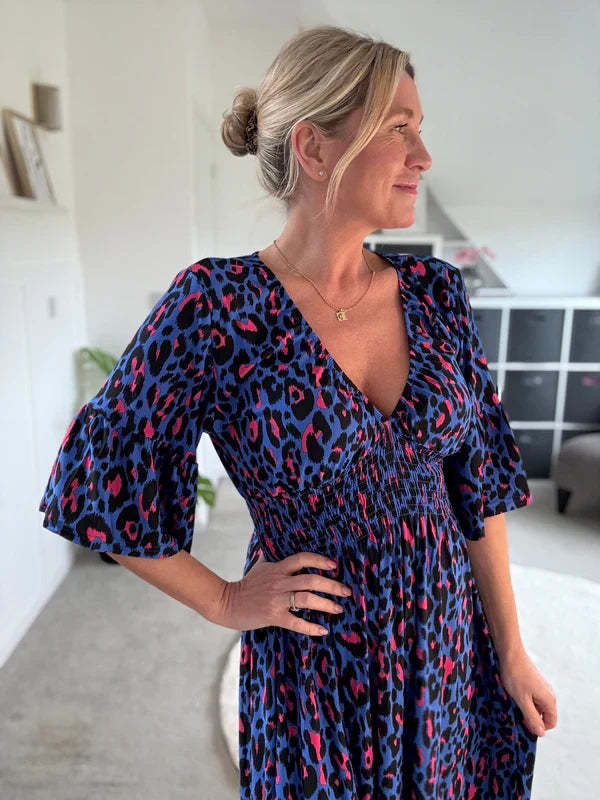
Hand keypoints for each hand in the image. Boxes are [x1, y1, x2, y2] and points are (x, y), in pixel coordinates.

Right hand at [220, 550, 351, 636]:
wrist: (227, 603)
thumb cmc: (245, 585)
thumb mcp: (259, 566)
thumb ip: (270, 557)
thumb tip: (272, 546)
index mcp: (278, 568)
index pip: (302, 559)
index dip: (320, 560)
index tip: (334, 565)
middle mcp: (280, 581)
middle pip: (311, 579)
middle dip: (332, 585)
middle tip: (346, 591)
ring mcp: (277, 599)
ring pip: (307, 599)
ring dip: (326, 604)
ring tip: (339, 609)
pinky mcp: (273, 616)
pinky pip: (296, 622)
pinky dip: (311, 627)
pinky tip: (323, 630)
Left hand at [498, 648, 557, 737]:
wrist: (510, 653)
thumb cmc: (515, 675)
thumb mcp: (522, 700)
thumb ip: (532, 717)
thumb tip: (541, 733)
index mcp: (549, 700)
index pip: (551, 722)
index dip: (539, 727)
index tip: (524, 724)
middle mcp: (549, 694)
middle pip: (544, 714)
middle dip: (532, 717)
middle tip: (517, 714)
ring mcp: (542, 687)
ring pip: (537, 705)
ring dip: (527, 708)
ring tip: (514, 703)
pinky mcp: (534, 682)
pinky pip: (532, 697)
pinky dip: (525, 699)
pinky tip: (514, 694)